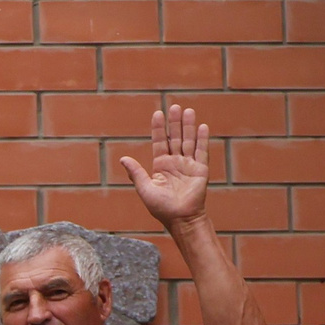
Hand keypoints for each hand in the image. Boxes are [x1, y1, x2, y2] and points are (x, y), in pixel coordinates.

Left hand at [119, 102, 210, 227]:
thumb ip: (136, 172)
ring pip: (189, 141)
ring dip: (188, 126)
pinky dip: (201, 139)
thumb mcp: (145, 188)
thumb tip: (123, 158)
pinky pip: (201, 151)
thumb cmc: (161, 207)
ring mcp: (189, 165)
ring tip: (188, 110)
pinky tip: (201, 126)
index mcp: (161, 166)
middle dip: (175, 123)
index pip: (160, 142)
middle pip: (175, 138)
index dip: (159, 128)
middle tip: (174, 106)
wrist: (181, 218)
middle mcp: (175, 162)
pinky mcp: (200, 169)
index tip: (158, 113)